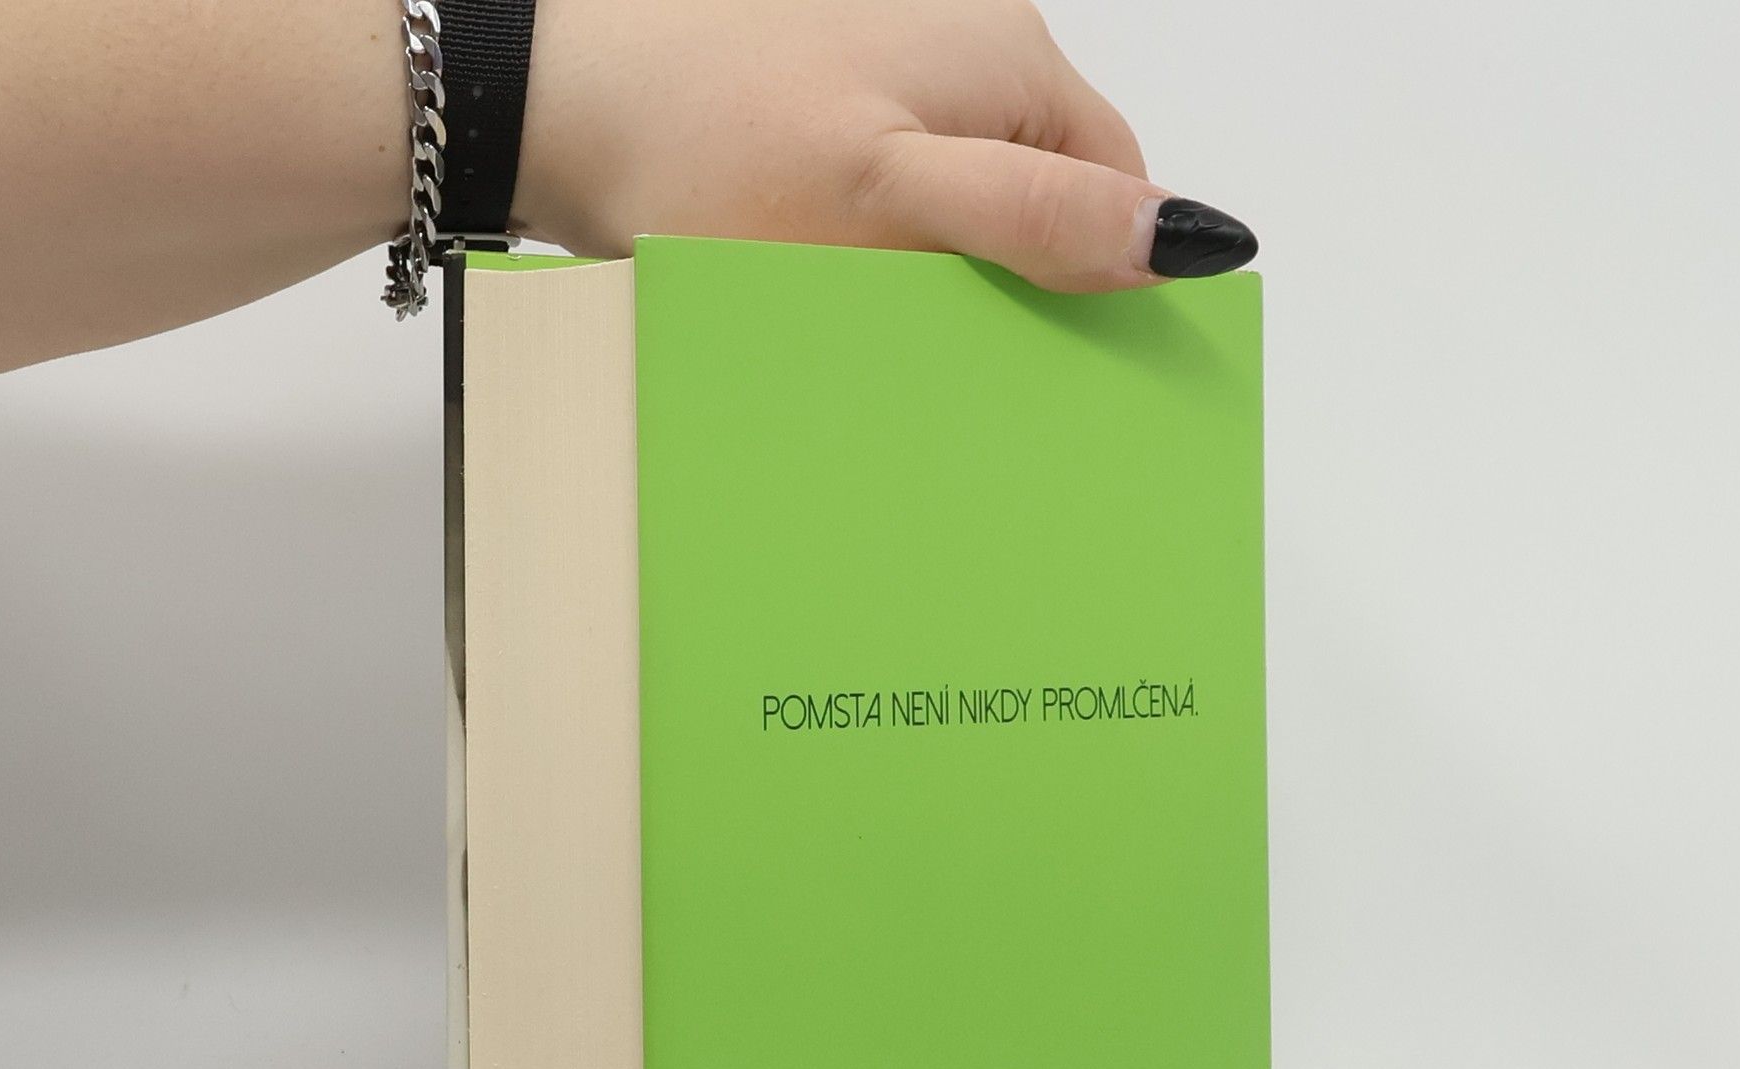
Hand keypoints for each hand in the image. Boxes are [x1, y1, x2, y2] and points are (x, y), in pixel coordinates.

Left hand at [514, 0, 1255, 291]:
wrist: (556, 104)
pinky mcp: (822, 93)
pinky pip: (892, 181)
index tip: (1057, 360)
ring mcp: (885, 59)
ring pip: (963, 189)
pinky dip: (880, 238)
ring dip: (940, 263)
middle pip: (1040, 184)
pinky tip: (833, 276)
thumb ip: (1036, 214)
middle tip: (957, 353)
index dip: (1098, 275)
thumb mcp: (890, 198)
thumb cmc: (709, 144)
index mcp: (1004, 53)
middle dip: (1013, 275)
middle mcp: (960, 37)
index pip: (1114, 181)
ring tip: (881, 315)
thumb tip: (1183, 237)